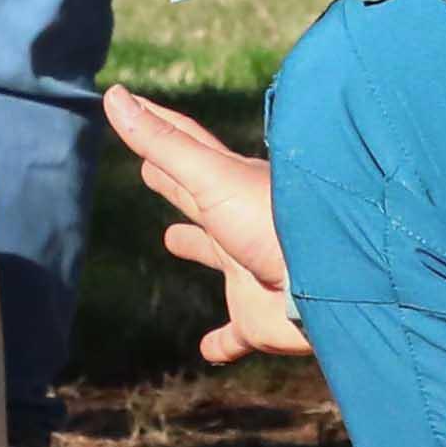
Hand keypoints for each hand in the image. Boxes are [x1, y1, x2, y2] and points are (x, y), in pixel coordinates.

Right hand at [98, 83, 306, 361]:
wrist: (333, 282)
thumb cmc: (273, 221)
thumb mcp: (209, 176)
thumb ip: (163, 143)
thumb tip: (113, 96)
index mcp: (229, 187)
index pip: (186, 146)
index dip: (157, 125)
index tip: (130, 103)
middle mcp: (239, 224)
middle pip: (200, 198)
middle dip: (175, 182)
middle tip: (150, 170)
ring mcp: (250, 270)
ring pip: (220, 257)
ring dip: (197, 247)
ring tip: (172, 240)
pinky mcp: (259, 318)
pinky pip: (235, 334)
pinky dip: (221, 341)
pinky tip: (208, 350)